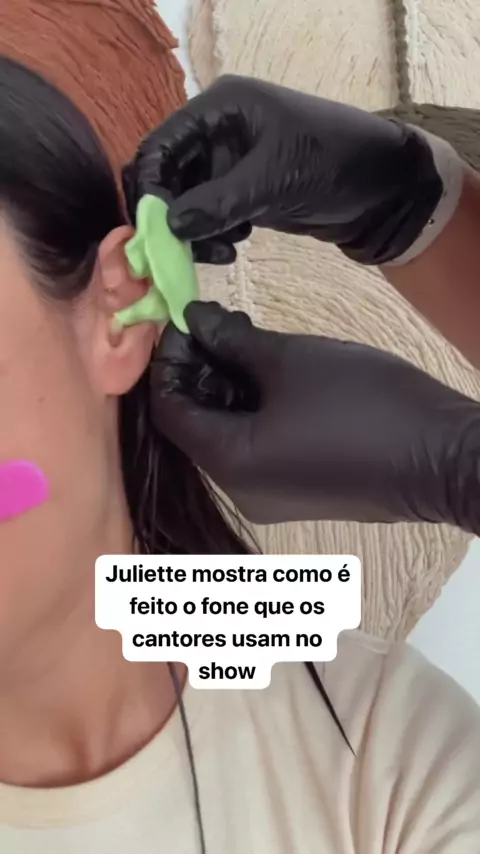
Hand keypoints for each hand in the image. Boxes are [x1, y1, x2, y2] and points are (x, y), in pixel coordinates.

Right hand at [124, 75, 442, 265]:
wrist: (381, 189)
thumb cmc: (333, 163)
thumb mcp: (273, 179)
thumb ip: (219, 201)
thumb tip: (170, 226)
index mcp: (219, 109)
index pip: (160, 146)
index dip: (149, 188)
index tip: (153, 232)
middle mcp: (216, 133)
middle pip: (167, 177)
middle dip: (170, 216)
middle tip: (180, 252)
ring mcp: (228, 164)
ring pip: (185, 202)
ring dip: (193, 232)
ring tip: (222, 252)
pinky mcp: (241, 192)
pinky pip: (208, 216)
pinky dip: (211, 235)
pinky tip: (234, 247)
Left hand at [150, 302, 479, 532]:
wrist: (441, 457)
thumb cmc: (363, 405)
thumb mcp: (291, 361)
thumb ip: (233, 340)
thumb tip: (196, 321)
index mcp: (229, 463)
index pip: (169, 411)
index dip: (168, 361)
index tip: (184, 319)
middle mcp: (240, 491)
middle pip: (197, 426)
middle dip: (199, 371)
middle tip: (217, 322)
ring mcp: (270, 496)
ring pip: (228, 436)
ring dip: (228, 387)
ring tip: (245, 337)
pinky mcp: (298, 491)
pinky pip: (257, 448)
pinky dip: (253, 410)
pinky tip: (270, 372)